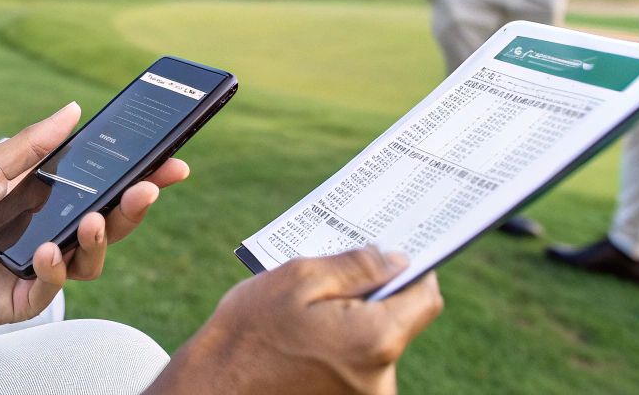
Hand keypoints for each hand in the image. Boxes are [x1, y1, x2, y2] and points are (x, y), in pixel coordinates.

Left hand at [0, 102, 188, 341]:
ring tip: (98, 218)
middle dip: (136, 204)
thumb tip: (74, 110)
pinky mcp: (28, 296)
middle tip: (150, 186)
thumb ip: (33, 143)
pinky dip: (57, 266)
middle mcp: (55, 232)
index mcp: (50, 200)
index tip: (171, 161)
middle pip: (110, 221)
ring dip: (103, 236)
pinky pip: (56, 284)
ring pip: (93, 256)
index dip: (139, 176)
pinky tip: (48, 251)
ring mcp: (44, 266)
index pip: (105, 187)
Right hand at [154, 248, 442, 394]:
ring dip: (352, 327)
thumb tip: (396, 259)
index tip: (392, 257)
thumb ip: (356, 266)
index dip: (412, 271)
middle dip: (370, 299)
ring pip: (376, 345)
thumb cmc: (248, 334)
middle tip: (326, 289)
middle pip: (399, 322)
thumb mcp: (298, 279)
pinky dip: (340, 352)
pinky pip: (358, 368)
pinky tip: (304, 346)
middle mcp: (381, 379)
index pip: (425, 297)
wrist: (213, 390)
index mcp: (375, 339)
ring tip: (306, 322)